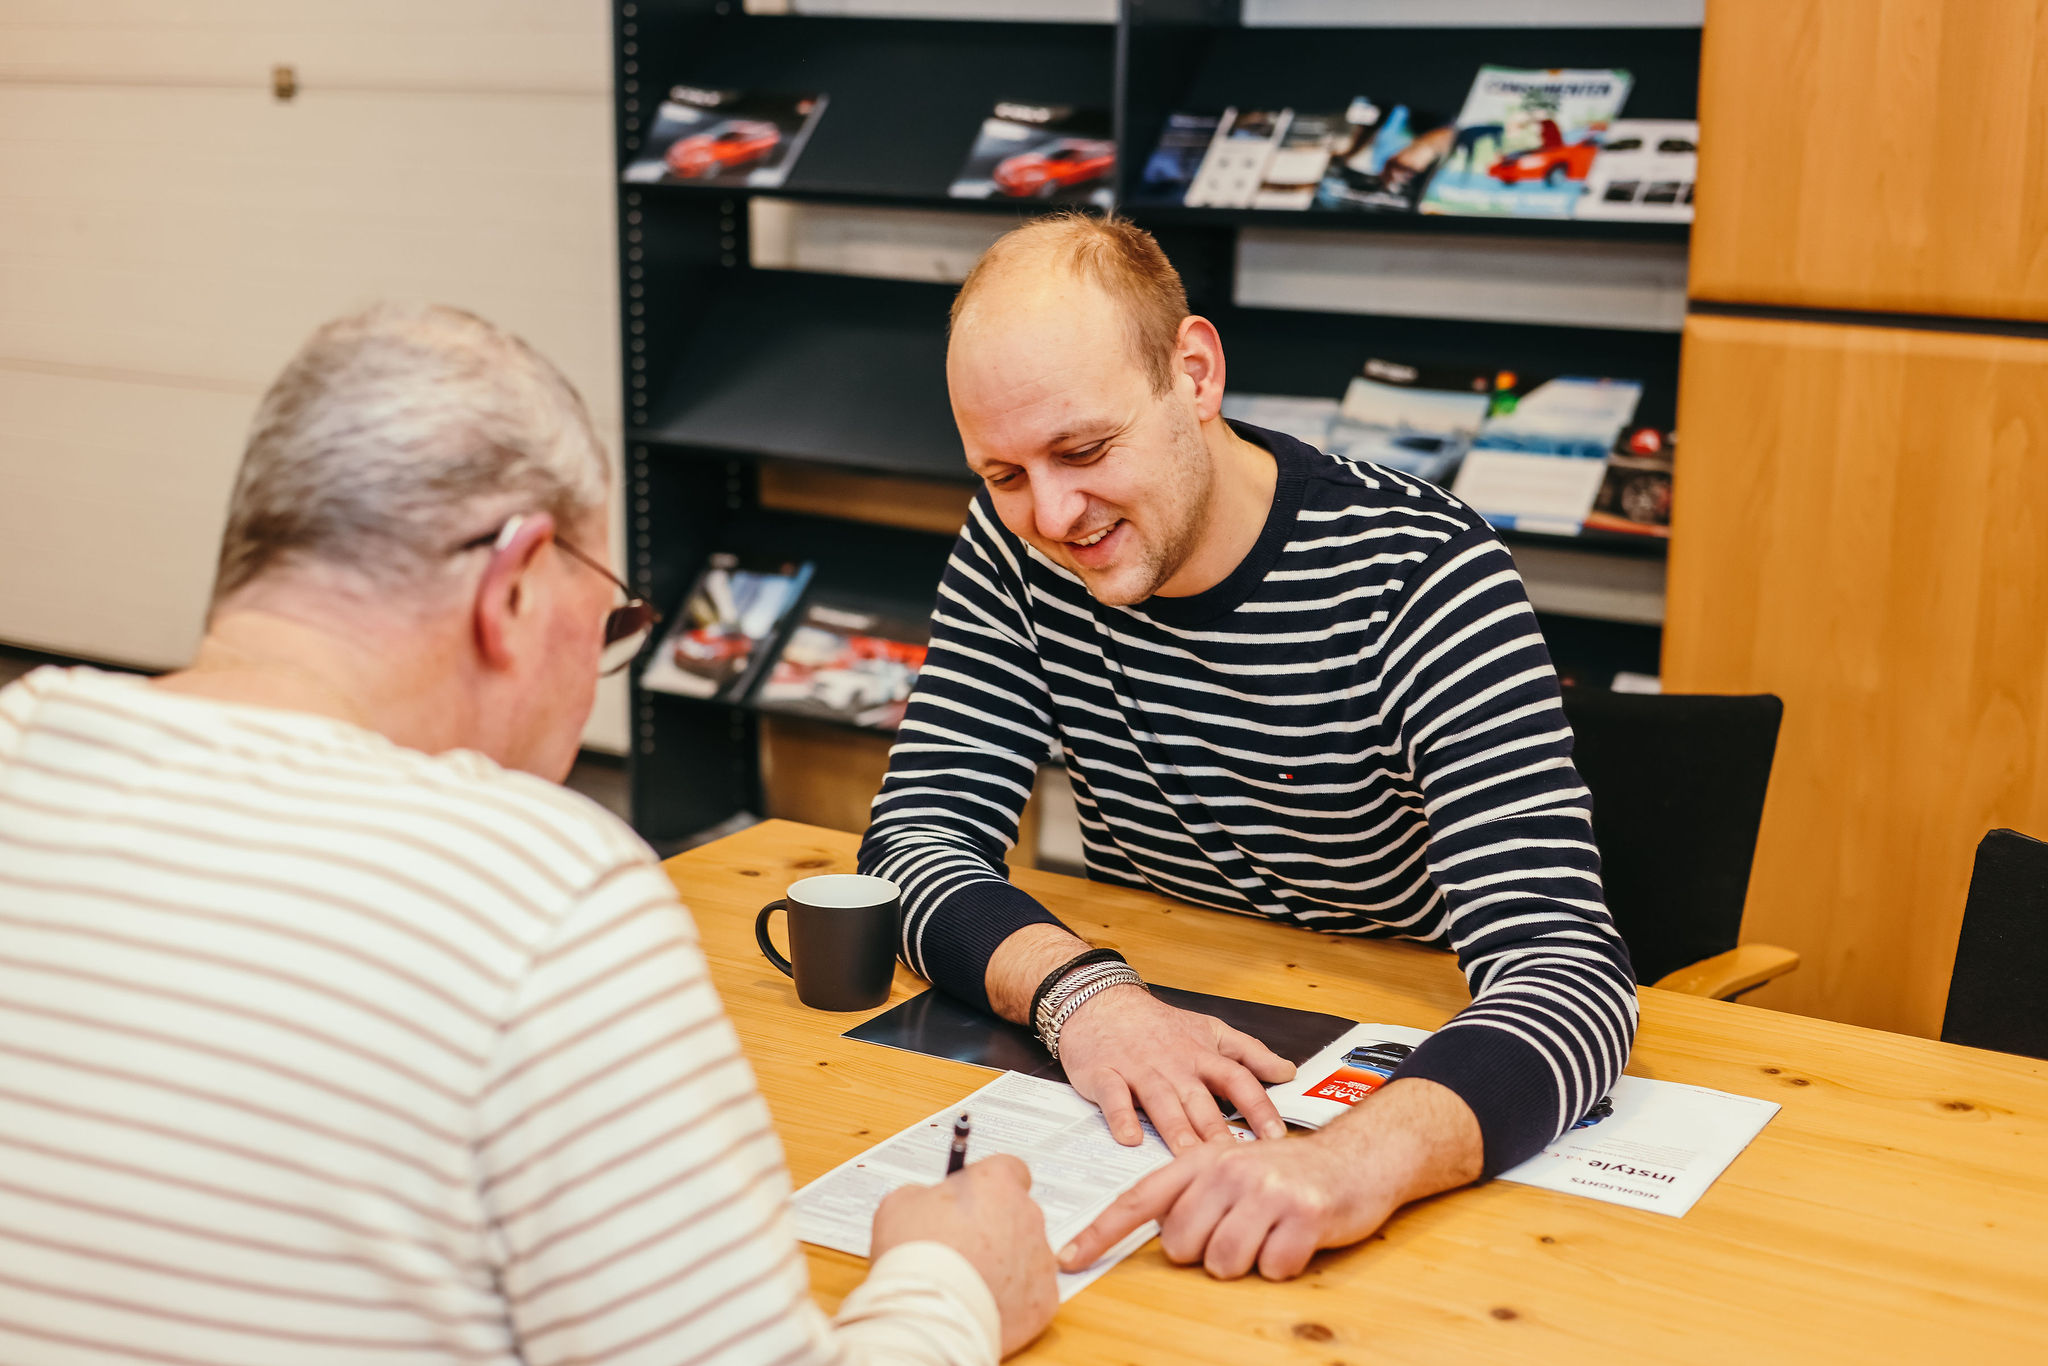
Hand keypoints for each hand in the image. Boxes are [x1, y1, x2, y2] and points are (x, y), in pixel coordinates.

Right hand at [871, 1154, 1057, 1356]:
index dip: (989, 1187)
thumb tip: (928, 1203)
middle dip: (996, 1229)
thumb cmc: (915, 1254)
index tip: (972, 1202)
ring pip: (1026, 1256)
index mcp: (996, 1183)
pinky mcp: (1043, 1300)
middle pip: (1018, 1215)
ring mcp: (1040, 1259)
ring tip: (969, 1283)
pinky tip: (983, 1305)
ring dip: (1005, 1265)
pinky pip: (1030, 1294)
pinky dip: (1012, 1301)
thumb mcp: (900, 1204)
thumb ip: (923, 1195)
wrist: (928, 1313)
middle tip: (963, 1248)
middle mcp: (1027, 1215)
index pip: (1008, 1170)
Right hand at [1057, 985, 1295, 1150]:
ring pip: (1161, 1101)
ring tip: (1189, 1156)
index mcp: (1202, 1056)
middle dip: (1217, 1131)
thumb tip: (1288, 1071)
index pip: (1238, 1080)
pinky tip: (1129, 1139)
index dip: (1258, 1107)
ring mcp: (1139, 1070)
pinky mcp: (1104, 1074)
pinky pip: (1114, 1097)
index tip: (1276, 1136)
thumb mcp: (1210, 1030)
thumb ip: (1249, 1053)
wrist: (1102, 1001)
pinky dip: (1121, 1116)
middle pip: (1199, 1099)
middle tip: (1233, 1161)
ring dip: (1175, 1129)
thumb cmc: (1158, 1025)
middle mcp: (1174, 1064)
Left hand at [1058, 1078, 1483, 1281]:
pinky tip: (1296, 1239)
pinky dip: (1284, 1265)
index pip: (1140, 1199)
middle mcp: (1228, 1169)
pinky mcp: (1304, 1214)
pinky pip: (1272, 1268)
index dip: (1102, 1231)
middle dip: (1206, 1252)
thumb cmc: (1290, 1172)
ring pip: (1224, 1263)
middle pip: (1181, 1246)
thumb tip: (1155, 1231)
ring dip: (1248, 1261)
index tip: (1069, 1257)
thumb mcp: (1232, 1168)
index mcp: (1203, 1160)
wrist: (1360, 1156)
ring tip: (1269, 1233)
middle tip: (1239, 1231)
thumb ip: (1192, 1194)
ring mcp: (1267, 1191)